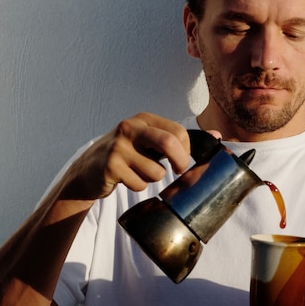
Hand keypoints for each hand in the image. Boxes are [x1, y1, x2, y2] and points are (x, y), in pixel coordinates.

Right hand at [60, 113, 192, 199]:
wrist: (87, 170)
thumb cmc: (127, 154)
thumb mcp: (150, 140)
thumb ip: (179, 139)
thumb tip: (217, 136)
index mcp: (144, 119)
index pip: (178, 131)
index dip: (187, 151)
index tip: (184, 161)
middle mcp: (130, 128)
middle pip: (169, 143)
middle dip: (181, 162)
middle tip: (179, 171)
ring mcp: (118, 147)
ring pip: (156, 171)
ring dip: (153, 178)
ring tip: (138, 172)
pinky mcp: (110, 166)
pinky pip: (139, 184)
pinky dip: (137, 186)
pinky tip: (126, 178)